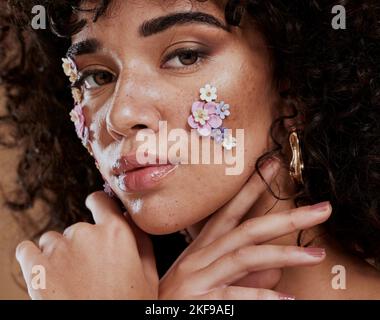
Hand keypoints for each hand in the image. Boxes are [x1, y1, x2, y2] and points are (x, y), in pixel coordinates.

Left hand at [16, 192, 158, 299]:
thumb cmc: (127, 306)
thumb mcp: (147, 275)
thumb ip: (141, 241)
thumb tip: (130, 220)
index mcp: (116, 232)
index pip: (100, 200)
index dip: (97, 205)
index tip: (94, 209)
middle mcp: (86, 233)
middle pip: (77, 228)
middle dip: (81, 244)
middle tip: (88, 270)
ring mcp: (58, 249)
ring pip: (52, 240)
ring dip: (58, 254)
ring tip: (69, 280)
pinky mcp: (35, 266)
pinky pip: (27, 249)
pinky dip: (33, 260)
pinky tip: (46, 275)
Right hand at [159, 158, 331, 299]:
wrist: (141, 314)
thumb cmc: (180, 297)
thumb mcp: (212, 280)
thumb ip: (247, 275)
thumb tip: (277, 270)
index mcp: (204, 246)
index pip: (231, 209)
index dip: (253, 187)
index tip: (273, 165)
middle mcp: (202, 255)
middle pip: (247, 229)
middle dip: (286, 216)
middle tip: (322, 209)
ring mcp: (200, 277)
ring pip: (245, 256)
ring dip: (283, 254)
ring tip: (316, 255)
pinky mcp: (199, 301)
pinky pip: (235, 296)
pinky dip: (262, 297)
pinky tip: (288, 300)